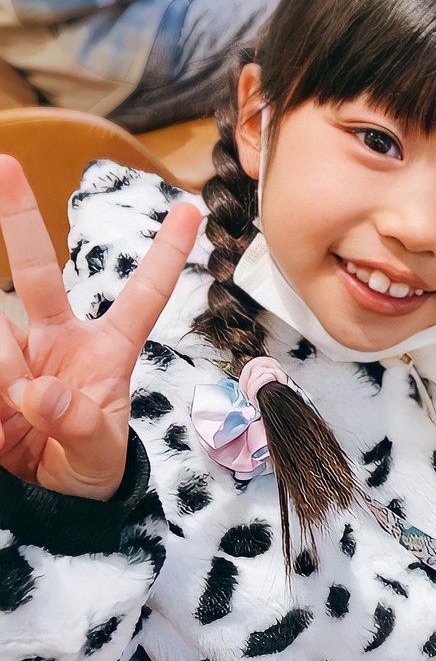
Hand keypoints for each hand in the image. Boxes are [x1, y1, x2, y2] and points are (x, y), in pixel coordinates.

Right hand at [0, 157, 200, 499]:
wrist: (47, 496)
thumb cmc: (89, 464)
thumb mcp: (97, 455)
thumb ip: (77, 424)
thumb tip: (39, 390)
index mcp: (106, 349)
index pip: (143, 295)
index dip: (167, 254)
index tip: (192, 207)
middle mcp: (56, 336)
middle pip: (36, 271)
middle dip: (17, 216)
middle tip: (6, 164)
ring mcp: (15, 350)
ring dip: (3, 376)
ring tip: (11, 421)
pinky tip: (0, 423)